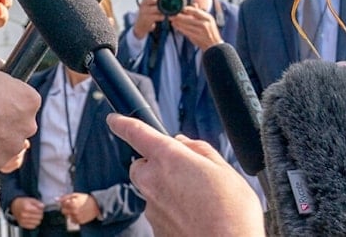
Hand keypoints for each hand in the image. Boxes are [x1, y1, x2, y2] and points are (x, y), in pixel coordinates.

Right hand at [10, 196, 44, 229]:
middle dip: (40, 214)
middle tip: (38, 212)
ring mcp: (22, 221)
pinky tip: (32, 219)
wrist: (15, 206)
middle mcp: (24, 215)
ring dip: (38, 219)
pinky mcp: (22, 225)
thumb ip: (38, 203)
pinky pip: (33, 226)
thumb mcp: (31, 200)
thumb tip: (43, 206)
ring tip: (35, 215)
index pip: (39, 211)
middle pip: (39, 217)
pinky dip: (34, 223)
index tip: (40, 208)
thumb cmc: (23, 203)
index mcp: (26, 208)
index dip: (41, 209)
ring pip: (37, 222)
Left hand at [59, 192, 99, 224]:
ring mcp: (76, 217)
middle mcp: (73, 211)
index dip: (66, 203)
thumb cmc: (86, 199)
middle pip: (63, 211)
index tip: (70, 202)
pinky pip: (72, 220)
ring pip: (68, 216)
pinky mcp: (79, 221)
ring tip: (78, 209)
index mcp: (72, 203)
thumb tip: (55, 199)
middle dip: (67, 208)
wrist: (97, 205)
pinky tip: (80, 213)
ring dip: (71, 213)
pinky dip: (75, 217)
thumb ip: (65, 197)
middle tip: (73, 206)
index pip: (62, 205)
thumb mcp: (76, 195)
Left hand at [107, 113, 264, 236]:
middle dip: (156, 164)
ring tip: (201, 200)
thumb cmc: (232, 212)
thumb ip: (199, 150)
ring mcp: (152, 209)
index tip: (114, 120)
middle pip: (142, 166)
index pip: (138, 133)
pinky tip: (196, 216)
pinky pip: (161, 212)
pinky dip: (173, 210)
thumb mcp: (224, 169)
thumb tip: (183, 144)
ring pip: (153, 191)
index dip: (123, 123)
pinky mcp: (156, 230)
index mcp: (169, 159)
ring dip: (169, 189)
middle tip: (185, 169)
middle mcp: (154, 182)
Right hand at [132, 0, 166, 38]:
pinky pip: (156, 16)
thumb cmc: (150, 10)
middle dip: (160, 0)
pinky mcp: (147, 18)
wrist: (141, 22)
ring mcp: (144, 11)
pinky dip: (162, 16)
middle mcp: (144, 3)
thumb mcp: (151, 2)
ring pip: (155, 8)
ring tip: (170, 10)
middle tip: (168, 2)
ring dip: (163, 9)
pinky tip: (166, 16)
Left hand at [169, 5, 222, 50]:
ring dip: (178, 22)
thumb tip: (194, 5)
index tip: (180, 8)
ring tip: (172, 20)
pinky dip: (180, 28)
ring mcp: (200, 31)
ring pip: (186, 25)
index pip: (196, 11)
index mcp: (208, 18)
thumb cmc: (211, 32)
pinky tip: (176, 26)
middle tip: (172, 14)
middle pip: (189, 18)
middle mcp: (205, 24)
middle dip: (179, 16)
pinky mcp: (196, 37)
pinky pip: (185, 31)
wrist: (214, 46)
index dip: (187, 9)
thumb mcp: (209, 21)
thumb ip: (200, 13)